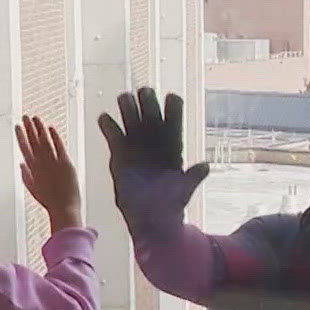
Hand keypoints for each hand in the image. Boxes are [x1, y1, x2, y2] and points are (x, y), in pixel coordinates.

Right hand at [17, 116, 81, 231]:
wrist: (63, 209)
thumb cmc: (50, 202)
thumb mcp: (33, 188)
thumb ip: (26, 175)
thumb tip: (21, 164)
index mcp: (32, 170)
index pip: (24, 149)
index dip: (20, 136)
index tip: (17, 126)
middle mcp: (41, 165)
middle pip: (32, 142)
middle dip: (28, 128)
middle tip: (24, 117)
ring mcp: (53, 163)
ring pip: (44, 142)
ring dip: (39, 129)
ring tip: (35, 118)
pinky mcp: (65, 164)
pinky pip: (59, 147)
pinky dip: (54, 137)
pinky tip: (51, 128)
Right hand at [96, 87, 209, 227]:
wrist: (151, 218)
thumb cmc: (171, 204)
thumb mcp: (183, 191)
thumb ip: (193, 177)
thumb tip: (205, 166)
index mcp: (173, 146)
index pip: (174, 122)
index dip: (174, 109)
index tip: (172, 97)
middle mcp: (155, 142)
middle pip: (152, 116)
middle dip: (149, 103)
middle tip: (144, 92)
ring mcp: (137, 146)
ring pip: (132, 120)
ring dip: (128, 108)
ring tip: (124, 98)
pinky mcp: (120, 154)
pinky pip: (114, 135)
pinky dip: (108, 126)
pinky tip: (104, 118)